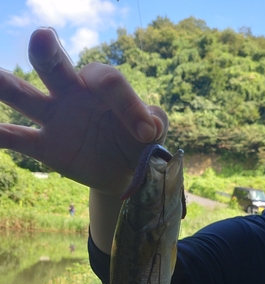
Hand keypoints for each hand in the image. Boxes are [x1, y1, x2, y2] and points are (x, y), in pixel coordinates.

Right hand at [0, 28, 167, 195]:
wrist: (121, 170)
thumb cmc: (137, 142)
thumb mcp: (153, 131)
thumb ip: (154, 121)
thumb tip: (149, 125)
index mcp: (101, 85)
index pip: (107, 81)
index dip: (127, 104)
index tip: (146, 133)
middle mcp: (72, 93)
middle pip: (56, 67)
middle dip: (48, 53)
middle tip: (43, 37)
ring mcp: (55, 118)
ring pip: (27, 97)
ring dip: (9, 86)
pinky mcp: (45, 146)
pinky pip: (19, 139)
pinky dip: (2, 136)